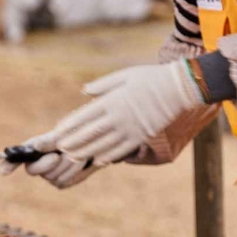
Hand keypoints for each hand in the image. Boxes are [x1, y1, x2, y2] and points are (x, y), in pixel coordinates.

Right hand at [0, 138, 102, 187]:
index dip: (8, 165)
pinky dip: (73, 172)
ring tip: (76, 154)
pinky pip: (63, 182)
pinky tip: (80, 163)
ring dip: (65, 165)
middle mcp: (37, 165)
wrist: (94, 145)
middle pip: (33, 171)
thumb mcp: (62, 135)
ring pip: (51, 177)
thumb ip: (48, 141)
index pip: (15, 158)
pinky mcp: (62, 183)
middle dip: (45, 164)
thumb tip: (36, 147)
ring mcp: (49, 175)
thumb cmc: (75, 136)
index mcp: (33, 150)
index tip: (4, 171)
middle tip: (57, 156)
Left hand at [12, 60, 203, 178]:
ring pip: (103, 145)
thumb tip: (83, 92)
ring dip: (86, 153)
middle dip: (73, 143)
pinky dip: (107, 156)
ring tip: (72, 158)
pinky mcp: (141, 137)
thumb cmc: (151, 78)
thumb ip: (102, 85)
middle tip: (58, 150)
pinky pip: (121, 150)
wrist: (179, 88)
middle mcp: (118, 117)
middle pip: (90, 134)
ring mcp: (130, 130)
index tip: (57, 132)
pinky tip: (97, 161)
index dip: (69, 126)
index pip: (85, 116)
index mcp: (112, 101)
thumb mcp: (124, 75)